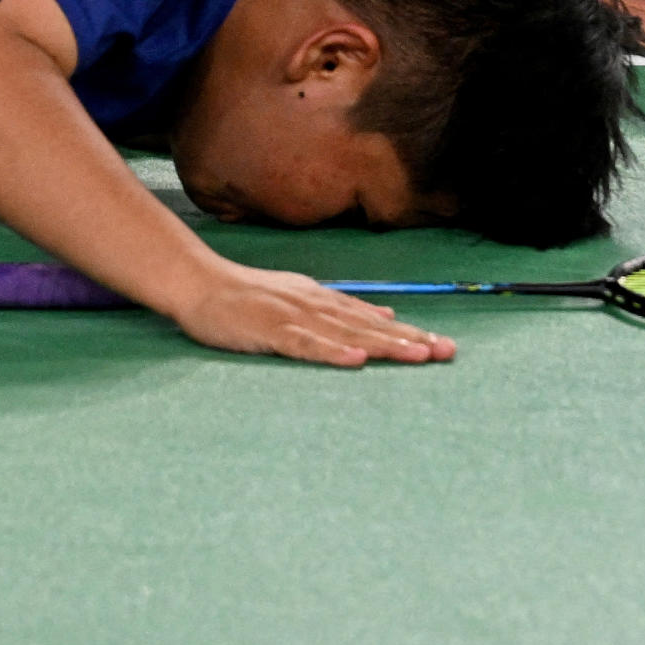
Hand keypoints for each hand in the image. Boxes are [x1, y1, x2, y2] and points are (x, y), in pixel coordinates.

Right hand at [173, 265, 455, 366]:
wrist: (198, 283)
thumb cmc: (245, 295)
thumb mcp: (301, 295)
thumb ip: (342, 307)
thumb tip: (386, 314)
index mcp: (323, 300)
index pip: (373, 319)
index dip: (408, 331)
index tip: (442, 345)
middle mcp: (315, 305)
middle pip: (369, 327)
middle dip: (409, 339)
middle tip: (447, 352)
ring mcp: (293, 317)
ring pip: (346, 335)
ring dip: (383, 346)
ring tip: (418, 356)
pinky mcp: (270, 331)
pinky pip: (305, 345)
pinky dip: (331, 353)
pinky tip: (356, 361)